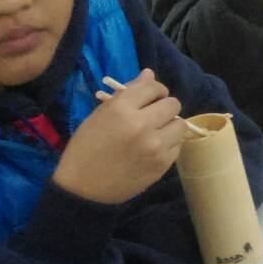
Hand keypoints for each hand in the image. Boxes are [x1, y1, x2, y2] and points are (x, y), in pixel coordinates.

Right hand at [52, 70, 184, 204]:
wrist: (82, 190)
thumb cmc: (86, 149)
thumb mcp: (99, 116)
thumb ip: (127, 94)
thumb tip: (149, 74)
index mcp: (121, 109)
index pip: (153, 87)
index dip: (154, 91)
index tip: (149, 99)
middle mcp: (142, 124)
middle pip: (173, 104)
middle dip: (164, 107)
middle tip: (152, 116)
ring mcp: (155, 146)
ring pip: (180, 124)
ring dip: (169, 126)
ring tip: (154, 133)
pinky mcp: (162, 164)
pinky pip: (177, 145)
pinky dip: (168, 144)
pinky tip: (152, 149)